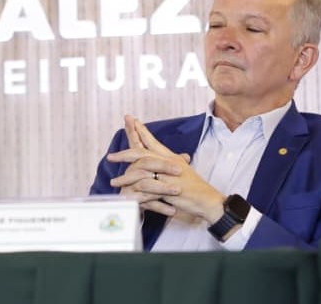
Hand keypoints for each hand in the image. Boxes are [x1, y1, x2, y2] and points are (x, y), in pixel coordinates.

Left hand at [107, 115, 223, 221]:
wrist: (208, 200)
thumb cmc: (195, 188)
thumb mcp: (182, 172)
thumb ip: (171, 165)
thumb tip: (161, 160)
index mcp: (170, 157)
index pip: (152, 141)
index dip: (141, 131)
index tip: (131, 120)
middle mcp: (167, 162)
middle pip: (142, 152)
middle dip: (125, 152)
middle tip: (111, 155)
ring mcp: (166, 173)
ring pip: (140, 169)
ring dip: (125, 176)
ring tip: (114, 181)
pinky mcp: (166, 186)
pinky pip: (146, 187)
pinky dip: (135, 191)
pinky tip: (126, 194)